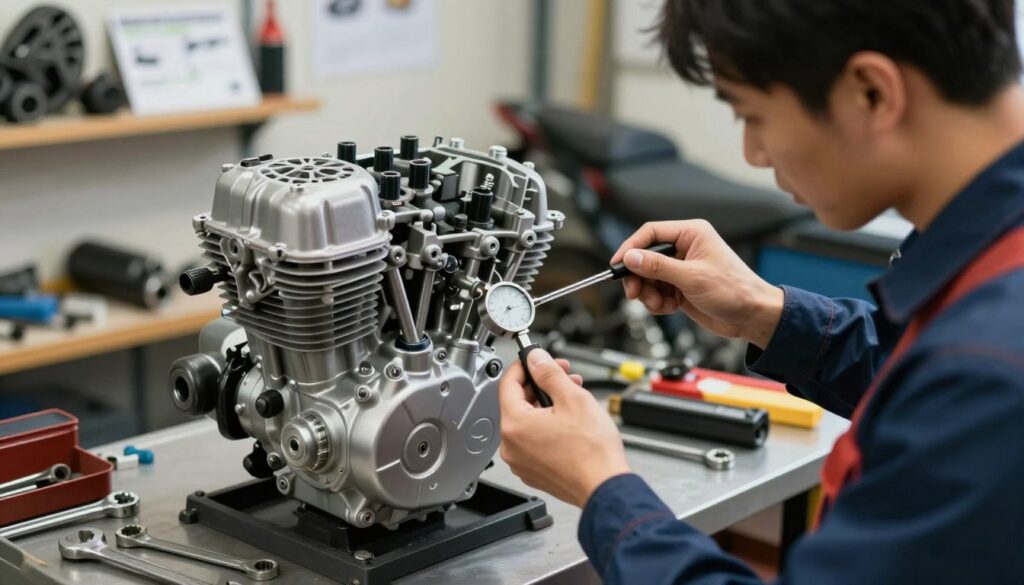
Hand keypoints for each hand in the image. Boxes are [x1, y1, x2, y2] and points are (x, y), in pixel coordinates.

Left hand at [499, 349, 629, 507]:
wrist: (605, 487)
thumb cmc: (592, 452)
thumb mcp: (573, 398)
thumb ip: (550, 373)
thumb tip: (536, 360)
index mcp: (514, 425)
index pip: (508, 383)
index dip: (524, 366)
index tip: (536, 359)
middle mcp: (511, 446)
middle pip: (518, 403)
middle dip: (541, 385)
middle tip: (564, 376)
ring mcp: (521, 462)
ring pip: (528, 422)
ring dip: (547, 405)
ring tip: (573, 398)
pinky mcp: (533, 472)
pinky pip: (533, 441)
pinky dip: (547, 427)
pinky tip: (569, 422)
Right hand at [611, 220, 784, 348]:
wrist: (752, 316)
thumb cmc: (735, 290)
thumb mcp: (692, 277)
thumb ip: (658, 266)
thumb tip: (631, 257)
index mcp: (691, 234)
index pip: (650, 233)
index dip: (631, 248)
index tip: (617, 264)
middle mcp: (684, 249)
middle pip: (645, 257)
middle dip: (638, 277)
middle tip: (634, 292)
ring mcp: (681, 269)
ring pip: (648, 277)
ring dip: (648, 293)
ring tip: (659, 304)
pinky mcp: (680, 287)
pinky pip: (656, 291)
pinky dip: (658, 302)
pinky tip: (670, 307)